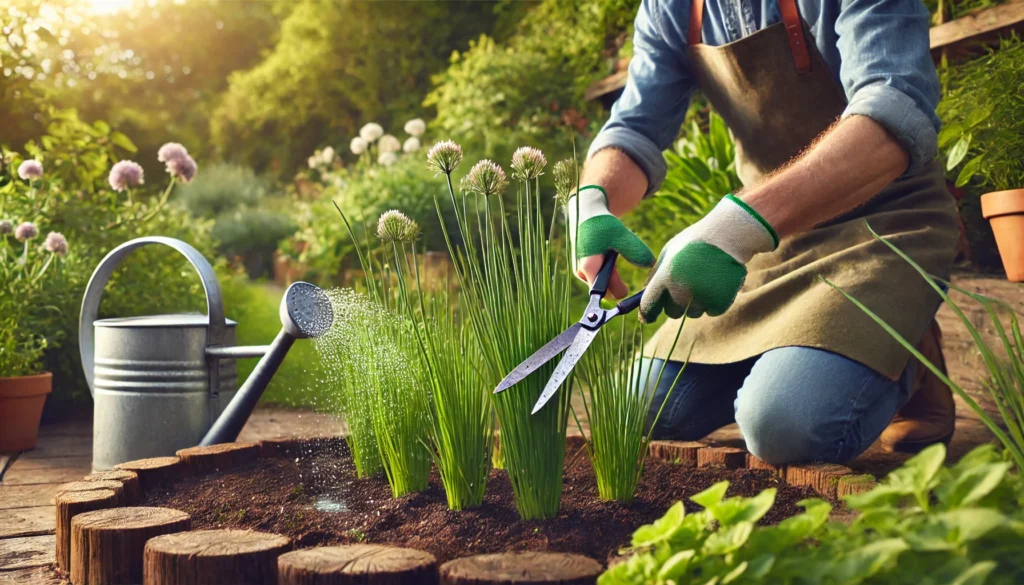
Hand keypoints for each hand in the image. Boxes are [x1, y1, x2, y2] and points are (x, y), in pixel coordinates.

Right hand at [568, 186, 654, 298]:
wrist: (587, 212)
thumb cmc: (603, 223)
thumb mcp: (621, 234)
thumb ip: (635, 250)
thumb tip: (651, 265)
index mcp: (589, 267)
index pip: (604, 294)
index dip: (618, 294)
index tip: (633, 291)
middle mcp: (582, 273)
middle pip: (605, 291)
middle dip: (619, 284)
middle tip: (633, 270)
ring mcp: (582, 272)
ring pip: (604, 284)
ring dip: (614, 275)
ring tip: (617, 254)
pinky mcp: (584, 269)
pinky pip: (600, 277)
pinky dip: (609, 271)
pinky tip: (612, 255)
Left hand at [639, 195, 778, 322]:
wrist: (729, 234)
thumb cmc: (696, 240)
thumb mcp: (669, 251)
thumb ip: (655, 274)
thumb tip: (645, 294)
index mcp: (666, 276)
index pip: (649, 305)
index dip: (647, 313)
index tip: (647, 317)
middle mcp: (682, 290)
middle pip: (672, 313)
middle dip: (676, 304)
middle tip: (686, 286)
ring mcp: (701, 298)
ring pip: (692, 313)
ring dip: (695, 303)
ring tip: (704, 280)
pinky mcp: (720, 302)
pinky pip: (711, 311)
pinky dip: (713, 302)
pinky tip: (716, 283)